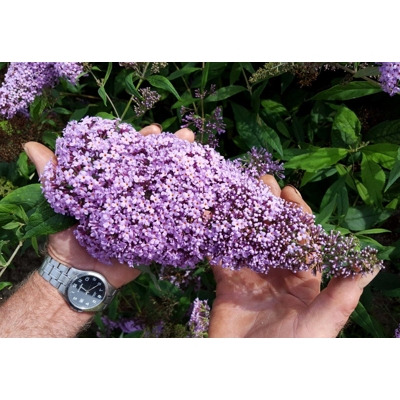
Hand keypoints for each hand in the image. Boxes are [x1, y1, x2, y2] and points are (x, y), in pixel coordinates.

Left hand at [24, 124, 194, 288]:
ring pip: (171, 188)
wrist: (82, 274)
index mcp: (116, 182)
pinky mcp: (159, 231)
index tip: (155, 131)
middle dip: (174, 151)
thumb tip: (31, 146)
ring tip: (203, 160)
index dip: (144, 141)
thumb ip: (54, 176)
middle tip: (188, 138)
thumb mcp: (60, 202)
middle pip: (158, 167)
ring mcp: (150, 211)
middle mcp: (136, 193)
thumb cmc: (68, 236)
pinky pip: (178, 218)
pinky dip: (193, 208)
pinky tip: (208, 199)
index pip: (132, 155)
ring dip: (188, 174)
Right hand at [208, 175, 378, 337]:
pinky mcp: (227, 286)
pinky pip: (219, 257)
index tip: (289, 192)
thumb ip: (344, 292)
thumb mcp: (323, 321)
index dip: (297, 215)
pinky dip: (213, 236)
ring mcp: (251, 280)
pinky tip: (208, 216)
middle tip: (261, 181)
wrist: (249, 374)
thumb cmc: (294, 351)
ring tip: (235, 191)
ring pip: (246, 240)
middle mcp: (277, 275)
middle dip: (268, 207)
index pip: (302, 240)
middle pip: (273, 234)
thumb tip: (372, 262)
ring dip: (241, 216)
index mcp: (303, 281)